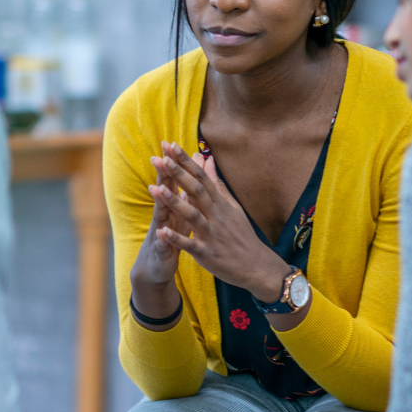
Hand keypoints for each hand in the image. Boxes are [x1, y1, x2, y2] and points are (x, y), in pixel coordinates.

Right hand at [128, 162, 187, 326]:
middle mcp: (163, 214)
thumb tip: (191, 168)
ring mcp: (160, 231)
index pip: (173, 180)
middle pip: (163, 192)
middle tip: (160, 158)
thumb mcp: (180, 210)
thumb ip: (185, 189)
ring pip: (159, 215)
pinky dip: (163, 239)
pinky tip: (162, 234)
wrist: (156, 266)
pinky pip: (162, 244)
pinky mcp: (162, 250)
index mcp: (172, 204)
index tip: (173, 143)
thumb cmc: (171, 234)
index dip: (173, 163)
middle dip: (162, 176)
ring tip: (156, 189)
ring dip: (158, 202)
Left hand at [149, 142, 290, 302]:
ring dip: (174, 202)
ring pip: (192, 215)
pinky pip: (190, 245)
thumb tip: (208, 160)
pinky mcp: (207, 253)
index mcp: (219, 203)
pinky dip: (176, 239)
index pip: (201, 176)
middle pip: (196, 190)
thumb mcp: (231, 206)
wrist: (256, 265)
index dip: (185, 161)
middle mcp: (216, 215)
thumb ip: (217, 183)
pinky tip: (161, 231)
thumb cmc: (241, 234)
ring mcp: (211, 234)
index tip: (170, 145)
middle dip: (177, 174)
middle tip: (159, 158)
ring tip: (156, 189)